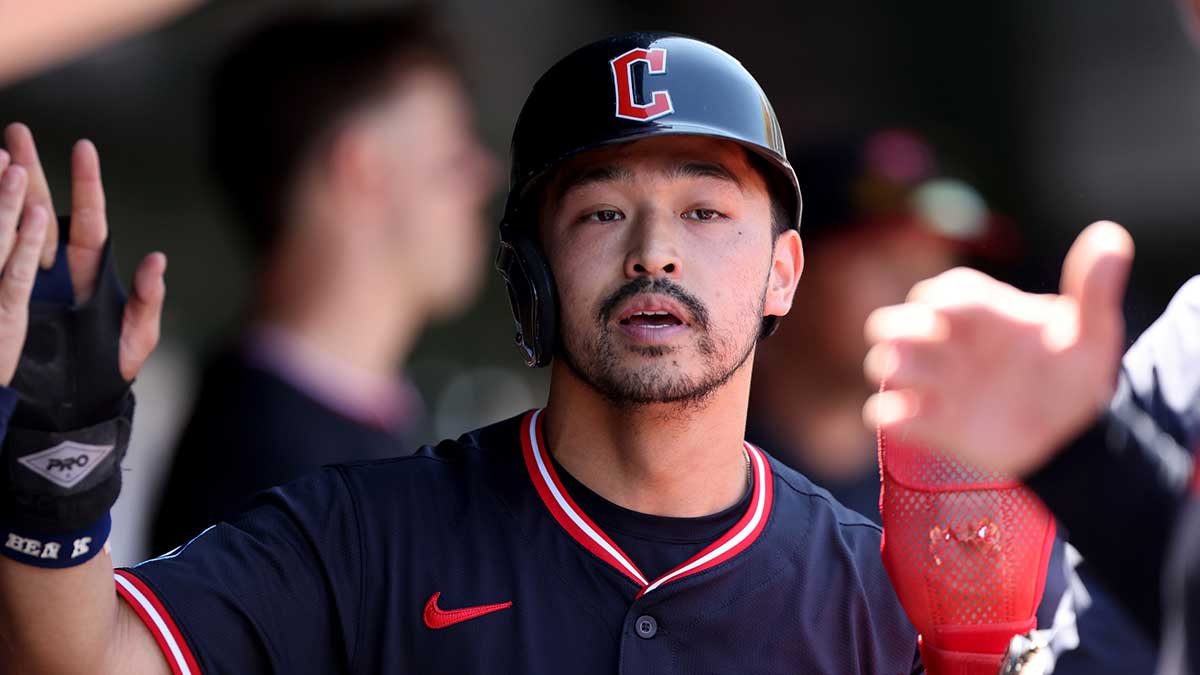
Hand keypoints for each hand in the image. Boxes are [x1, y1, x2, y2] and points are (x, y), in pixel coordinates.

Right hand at [0, 123, 165, 384]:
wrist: (77, 404)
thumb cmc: (113, 368)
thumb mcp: (136, 336)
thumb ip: (146, 299)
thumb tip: (157, 260)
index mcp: (90, 268)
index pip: (88, 217)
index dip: (86, 183)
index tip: (83, 146)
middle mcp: (55, 267)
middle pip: (39, 207)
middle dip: (26, 169)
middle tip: (13, 131)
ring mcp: (27, 279)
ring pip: (12, 225)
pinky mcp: (8, 296)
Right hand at [862, 221, 1134, 475]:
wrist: (1068, 437)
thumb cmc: (1073, 376)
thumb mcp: (1092, 336)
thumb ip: (1093, 290)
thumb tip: (1110, 235)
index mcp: (980, 313)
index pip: (943, 291)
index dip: (943, 301)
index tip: (959, 318)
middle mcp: (947, 344)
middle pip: (892, 323)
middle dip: (900, 332)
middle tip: (933, 352)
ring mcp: (933, 382)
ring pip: (883, 363)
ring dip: (896, 370)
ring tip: (934, 386)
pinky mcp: (926, 423)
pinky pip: (884, 414)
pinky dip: (892, 416)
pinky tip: (927, 420)